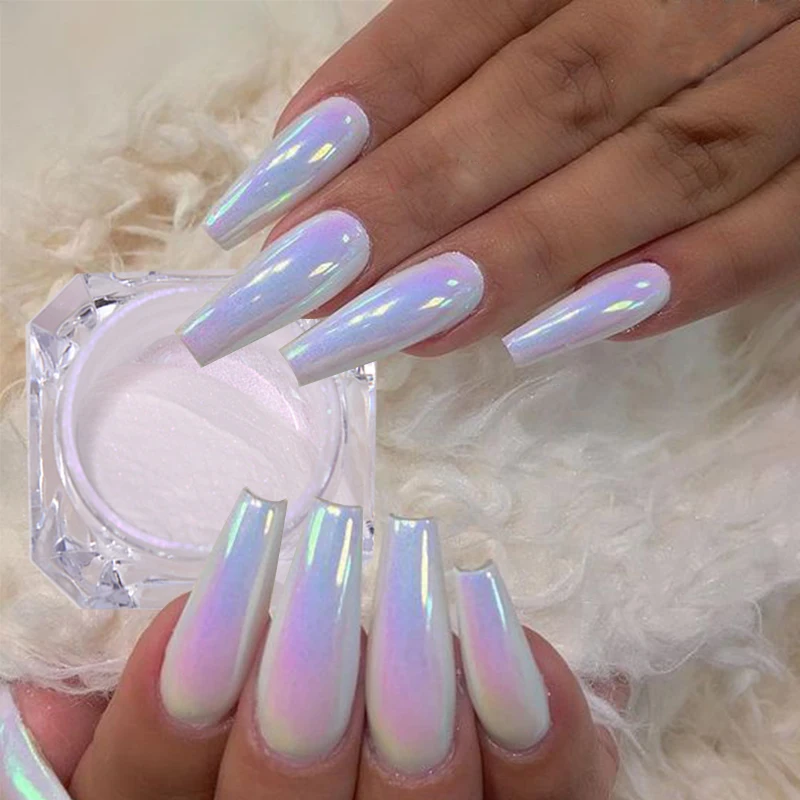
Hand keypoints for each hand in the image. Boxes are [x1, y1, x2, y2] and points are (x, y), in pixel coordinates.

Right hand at [6, 495, 621, 798]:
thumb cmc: (261, 785)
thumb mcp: (154, 783)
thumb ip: (108, 755)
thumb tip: (37, 705)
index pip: (153, 791)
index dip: (181, 688)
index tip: (233, 556)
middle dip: (305, 672)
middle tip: (327, 543)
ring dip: (414, 681)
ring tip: (416, 564)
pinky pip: (543, 798)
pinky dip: (531, 713)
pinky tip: (499, 620)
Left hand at [178, 0, 799, 383]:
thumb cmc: (685, 1)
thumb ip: (492, 44)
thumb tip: (358, 161)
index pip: (469, 16)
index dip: (365, 104)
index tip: (265, 204)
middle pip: (548, 97)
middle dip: (415, 199)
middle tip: (301, 293)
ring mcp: (795, 75)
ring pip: (659, 164)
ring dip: (522, 255)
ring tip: (400, 328)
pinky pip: (784, 224)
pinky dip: (695, 277)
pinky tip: (572, 335)